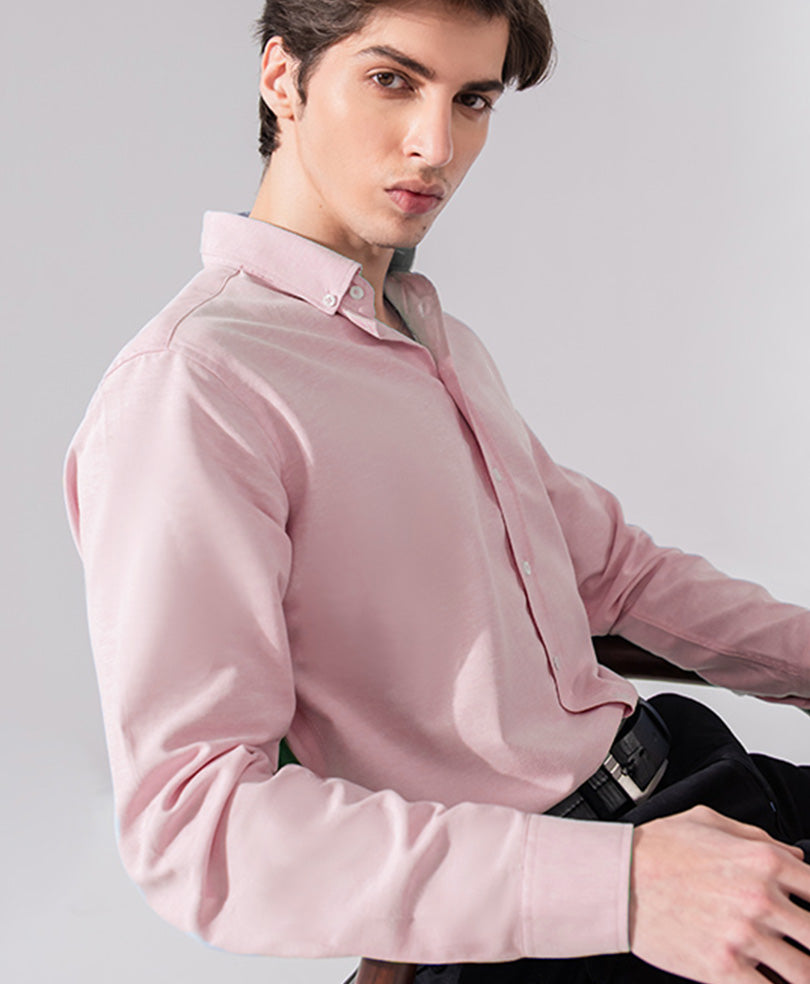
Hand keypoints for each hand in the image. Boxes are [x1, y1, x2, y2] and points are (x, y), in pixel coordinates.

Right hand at [629, 804, 809, 982]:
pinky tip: (770, 980)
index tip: (809, 913)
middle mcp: (760, 898)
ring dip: (801, 973)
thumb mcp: (707, 821)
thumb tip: (794, 858)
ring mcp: (743, 936)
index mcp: (762, 860)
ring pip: (804, 973)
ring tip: (793, 968)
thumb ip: (758, 837)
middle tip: (802, 944)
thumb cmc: (655, 848)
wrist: (615, 878)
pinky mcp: (723, 968)